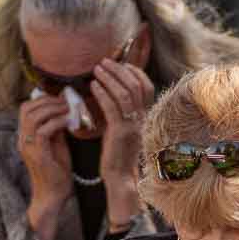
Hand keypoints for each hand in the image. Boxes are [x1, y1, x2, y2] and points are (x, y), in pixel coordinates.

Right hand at [18, 93, 74, 239]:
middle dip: (48, 100)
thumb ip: (57, 128)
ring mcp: (28, 146)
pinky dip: (57, 122)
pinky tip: (70, 122)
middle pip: (27, 108)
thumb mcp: (57, 144)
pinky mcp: (37, 154)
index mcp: (26, 136)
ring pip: (34, 116)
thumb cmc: (57, 172)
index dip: (43, 99)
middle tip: (66, 101)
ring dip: (54, 109)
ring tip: (69, 108)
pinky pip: (43, 130)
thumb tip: (64, 110)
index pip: (26, 109)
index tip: (62, 98)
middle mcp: (23, 139)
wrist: (54, 195)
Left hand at [90, 56, 153, 226]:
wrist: (120, 179)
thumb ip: (119, 112)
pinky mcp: (121, 132)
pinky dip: (102, 93)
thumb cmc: (117, 155)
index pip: (146, 86)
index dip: (133, 71)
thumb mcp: (120, 129)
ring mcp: (133, 125)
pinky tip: (92, 86)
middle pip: (135, 85)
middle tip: (103, 61)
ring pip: (124, 93)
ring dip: (110, 78)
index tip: (118, 63)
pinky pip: (112, 107)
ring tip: (96, 69)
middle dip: (119, 69)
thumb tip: (107, 94)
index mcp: (145, 116)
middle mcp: (142, 118)